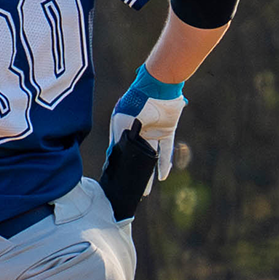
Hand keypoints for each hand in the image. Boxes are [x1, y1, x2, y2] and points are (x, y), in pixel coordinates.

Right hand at [108, 68, 186, 183]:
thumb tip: (110, 159)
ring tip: (146, 191)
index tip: (115, 181)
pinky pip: (166, 150)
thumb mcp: (122, 122)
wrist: (159, 88)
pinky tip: (162, 176)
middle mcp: (138, 130)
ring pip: (150, 157)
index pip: (120, 150)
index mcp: (124, 127)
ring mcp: (153, 131)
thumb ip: (117, 139)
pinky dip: (164, 163)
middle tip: (132, 191)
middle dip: (134, 174)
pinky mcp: (168, 131)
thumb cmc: (136, 103)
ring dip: (149, 174)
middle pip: (136, 157)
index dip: (118, 165)